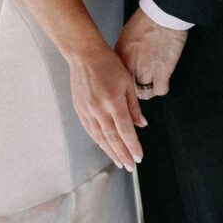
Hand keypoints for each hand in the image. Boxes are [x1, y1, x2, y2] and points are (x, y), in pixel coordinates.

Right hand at [68, 40, 145, 170]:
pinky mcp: (80, 110)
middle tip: (130, 166)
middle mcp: (99, 109)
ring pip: (100, 137)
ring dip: (110, 151)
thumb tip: (141, 124)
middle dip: (122, 154)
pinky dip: (98, 141)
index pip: (125, 130)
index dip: (133, 146)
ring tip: (119, 161)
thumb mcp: (127, 82)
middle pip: (112, 138)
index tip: (139, 157)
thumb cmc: (108, 64)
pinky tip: (104, 147)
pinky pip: (90, 130)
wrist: (84, 55)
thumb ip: (134, 106)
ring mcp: (87, 111)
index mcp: (113, 102)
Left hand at [116, 9, 187, 100]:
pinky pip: (160, 91)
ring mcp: (145, 71)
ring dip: (149, 90)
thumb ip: (124, 52)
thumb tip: (124, 61)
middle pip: (129, 89)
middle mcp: (130, 66)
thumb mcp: (126, 36)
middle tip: (142, 85)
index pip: (116, 80)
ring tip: (153, 84)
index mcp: (120, 57)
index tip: (128, 84)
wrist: (162, 16)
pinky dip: (162, 88)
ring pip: (144, 93)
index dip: (123, 83)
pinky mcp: (162, 73)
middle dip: (135, 89)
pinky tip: (163, 81)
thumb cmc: (146, 21)